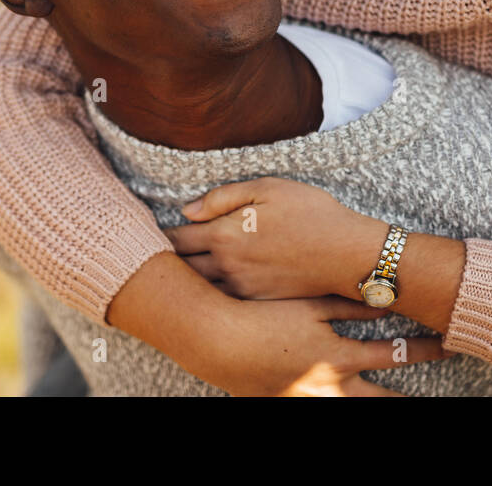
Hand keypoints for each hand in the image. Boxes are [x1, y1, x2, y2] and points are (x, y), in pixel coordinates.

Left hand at [165, 176, 386, 299]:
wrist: (346, 254)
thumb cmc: (311, 213)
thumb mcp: (267, 188)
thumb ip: (223, 198)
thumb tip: (188, 210)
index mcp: (224, 234)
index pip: (176, 239)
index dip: (158, 236)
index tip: (145, 232)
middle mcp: (227, 266)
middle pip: (181, 268)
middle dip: (164, 261)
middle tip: (150, 256)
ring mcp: (242, 289)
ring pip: (199, 289)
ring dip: (183, 282)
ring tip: (172, 274)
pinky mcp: (257, 302)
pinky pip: (222, 302)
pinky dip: (207, 296)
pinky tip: (205, 290)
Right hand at [192, 296, 447, 395]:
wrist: (217, 344)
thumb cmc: (262, 319)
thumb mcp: (309, 305)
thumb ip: (347, 304)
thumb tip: (383, 299)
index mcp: (338, 359)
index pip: (393, 355)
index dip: (425, 350)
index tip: (450, 346)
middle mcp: (330, 388)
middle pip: (381, 400)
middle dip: (408, 400)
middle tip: (438, 400)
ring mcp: (310, 402)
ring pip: (354, 409)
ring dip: (378, 403)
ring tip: (403, 403)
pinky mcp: (289, 406)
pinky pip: (323, 410)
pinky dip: (341, 405)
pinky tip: (347, 400)